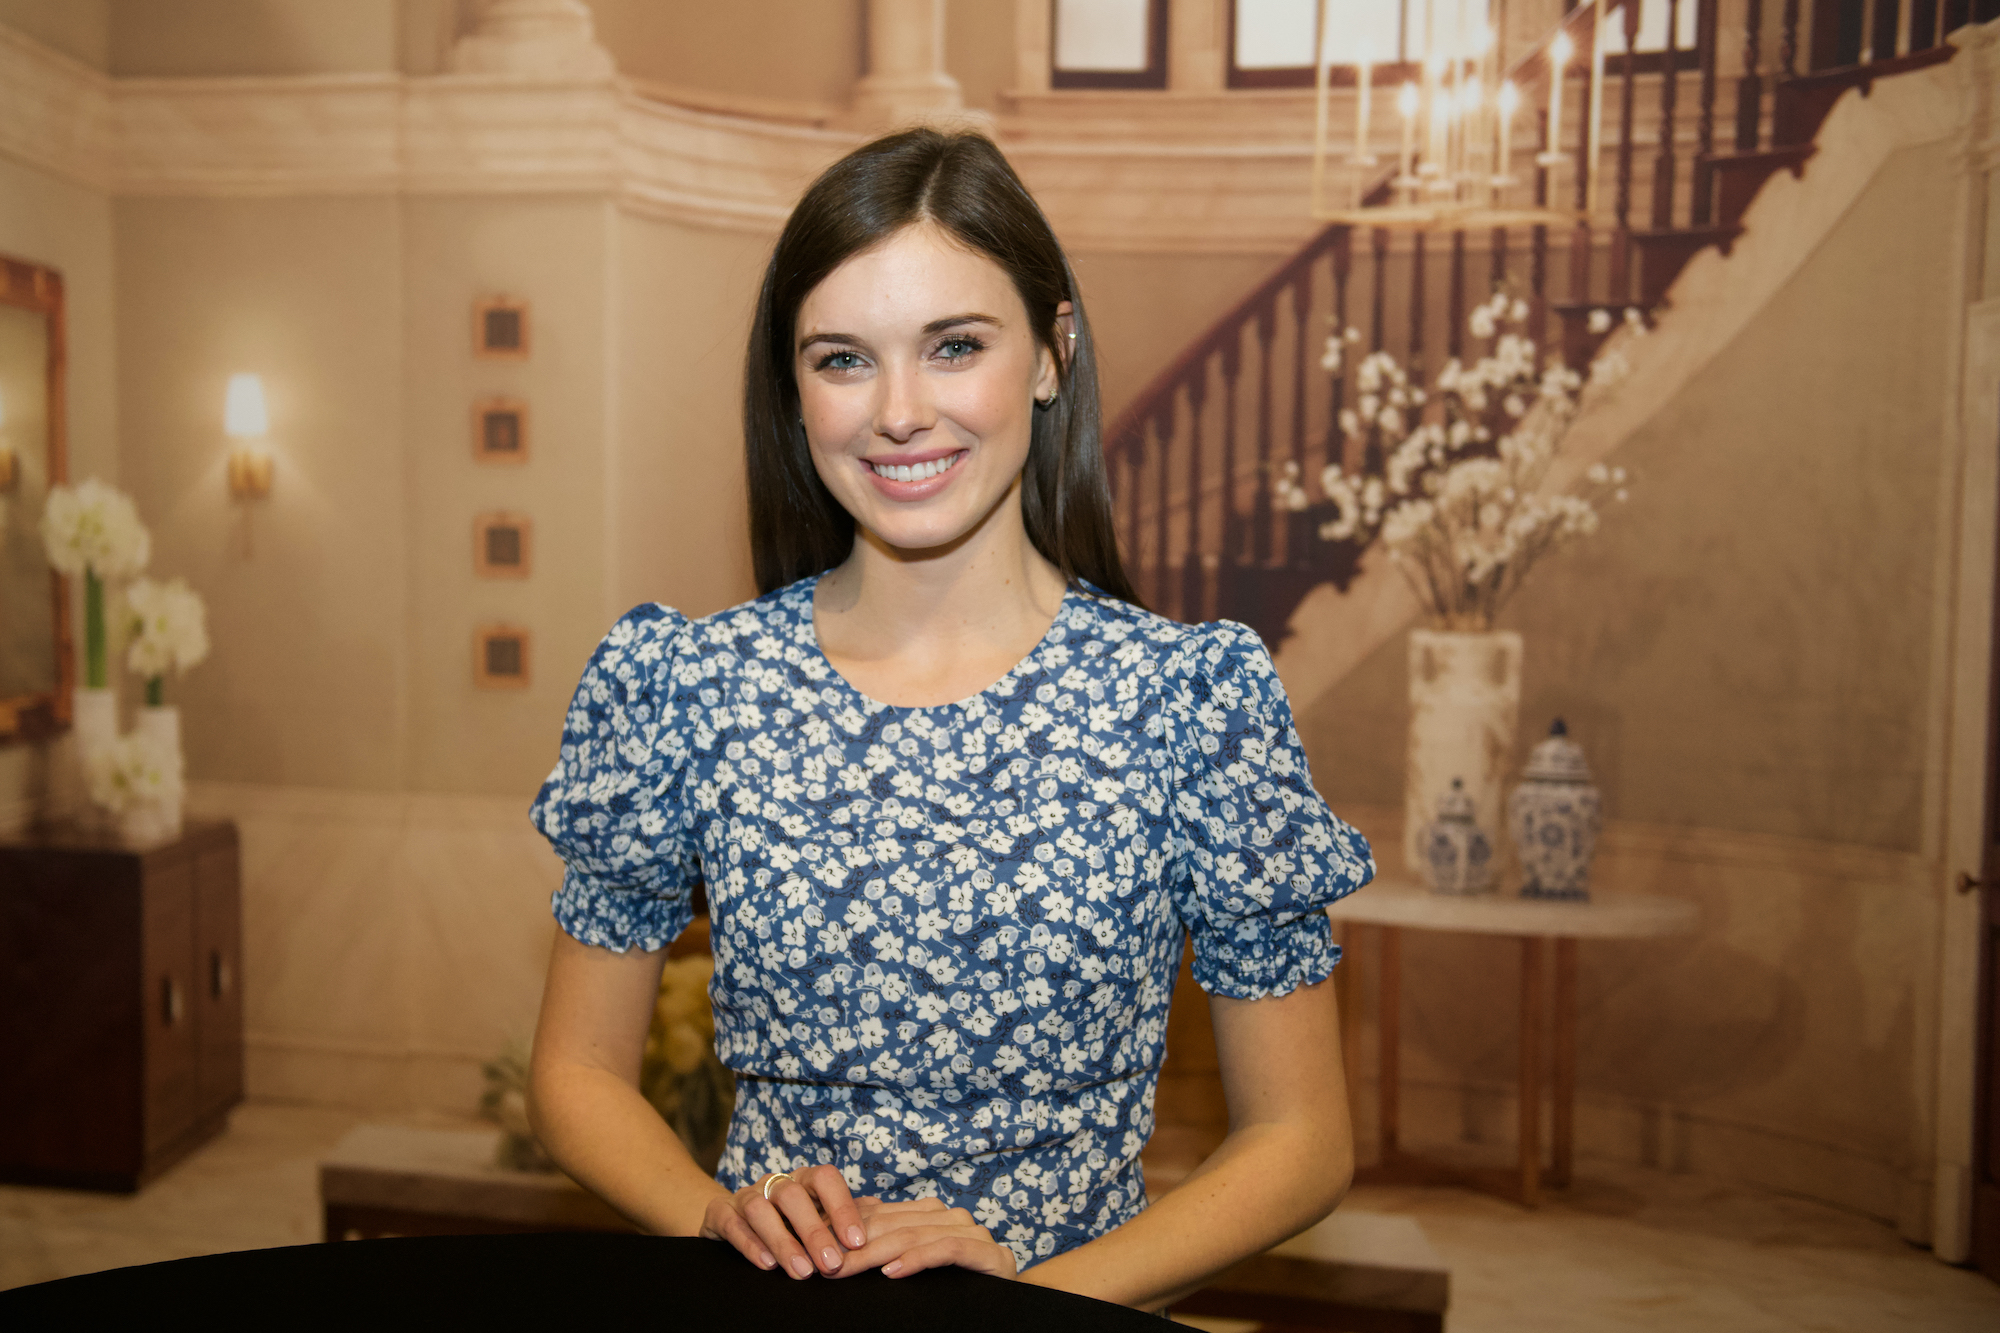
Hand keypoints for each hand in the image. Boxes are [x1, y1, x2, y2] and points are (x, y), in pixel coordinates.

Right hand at [699, 1165, 866, 1279]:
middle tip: (832, 1265)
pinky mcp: (720, 1213)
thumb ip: (842, 1217)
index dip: (842, 1207)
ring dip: (784, 1241)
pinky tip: (767, 1265)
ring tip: (802, 1271)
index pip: (826, 1179)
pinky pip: (733, 1224)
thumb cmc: (786, 1222)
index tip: (857, 1242)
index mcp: (803, 1180)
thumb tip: (879, 1217)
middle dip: (815, 1231)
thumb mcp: (814, 1217)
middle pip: (794, 1195)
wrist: (730, 1222)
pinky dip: (751, 1244)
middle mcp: (774, 1183)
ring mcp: (745, 1196)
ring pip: (761, 1209)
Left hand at [833, 1195, 1017, 1282]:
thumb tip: (830, 1229)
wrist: (1004, 1316)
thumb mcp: (909, 1262)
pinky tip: (892, 1272)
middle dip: (853, 1243)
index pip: (881, 1214)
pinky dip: (917, 1259)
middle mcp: (952, 1217)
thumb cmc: (949, 1293)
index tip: (815, 1245)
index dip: (846, 1227)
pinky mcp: (989, 1254)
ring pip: (914, 1235)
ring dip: (874, 1253)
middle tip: (822, 1260)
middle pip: (893, 1224)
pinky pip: (946, 1250)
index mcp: (932, 1214)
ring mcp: (973, 1233)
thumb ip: (882, 1243)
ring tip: (845, 1267)